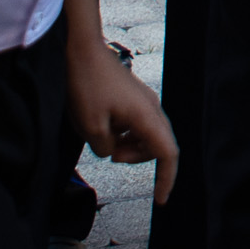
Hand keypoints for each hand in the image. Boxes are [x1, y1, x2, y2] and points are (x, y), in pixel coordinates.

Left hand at [69, 34, 182, 201]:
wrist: (82, 49)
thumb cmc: (86, 85)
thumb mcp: (91, 126)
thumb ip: (106, 148)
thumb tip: (112, 148)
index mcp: (146, 116)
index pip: (167, 154)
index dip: (167, 179)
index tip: (160, 199)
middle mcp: (151, 107)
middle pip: (159, 145)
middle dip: (139, 159)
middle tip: (113, 155)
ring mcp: (144, 100)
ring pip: (147, 135)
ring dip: (130, 146)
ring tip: (105, 139)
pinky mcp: (134, 96)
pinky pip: (138, 123)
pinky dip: (126, 134)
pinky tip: (106, 127)